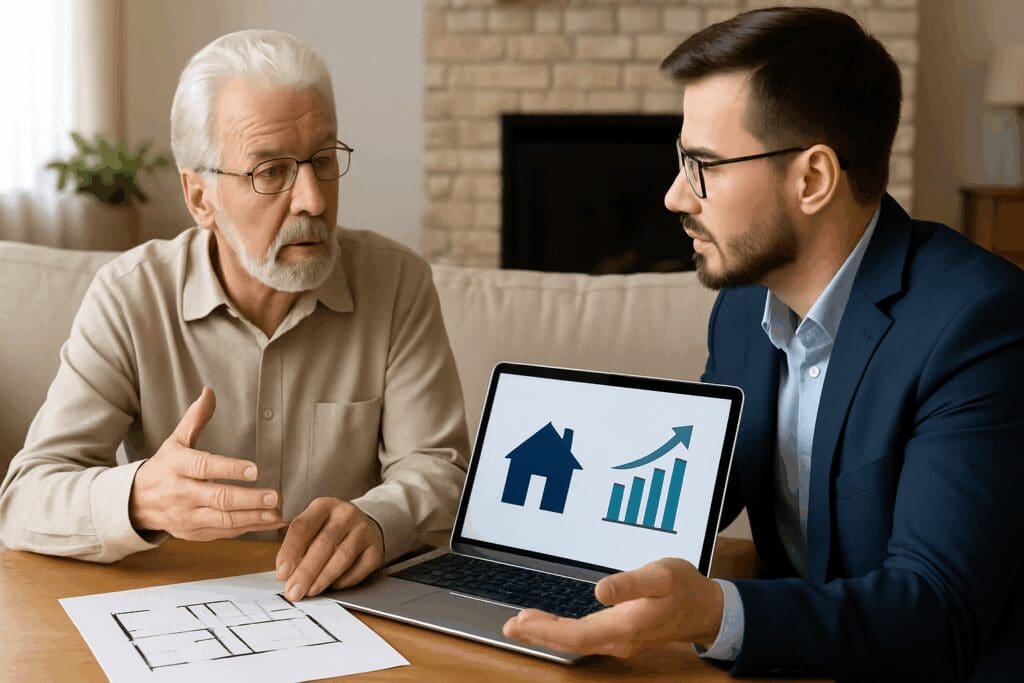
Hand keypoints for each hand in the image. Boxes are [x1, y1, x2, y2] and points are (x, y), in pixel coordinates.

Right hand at [128, 387, 284, 539]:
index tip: (255, 469)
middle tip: (274, 496)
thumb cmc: (165, 467)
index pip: (204, 467)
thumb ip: (195, 419)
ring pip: (222, 520)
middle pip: (217, 498)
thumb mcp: (176, 441)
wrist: (135, 502)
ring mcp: (186, 516)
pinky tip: (268, 523)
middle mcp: (181, 493)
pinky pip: (223, 533)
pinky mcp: (193, 533)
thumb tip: (209, 391)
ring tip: (275, 513)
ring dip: (251, 518)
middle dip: (248, 499)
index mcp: (177, 466)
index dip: (229, 469)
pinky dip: (247, 529)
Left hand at [275, 497, 384, 600]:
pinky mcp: (376, 549)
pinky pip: (359, 569)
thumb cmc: (329, 530)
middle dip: (306, 571)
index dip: (290, 551)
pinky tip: (331, 587)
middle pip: (324, 544)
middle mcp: (346, 514)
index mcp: (323, 506)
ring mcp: (364, 530)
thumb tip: (286, 574)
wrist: (363, 526)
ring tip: (309, 592)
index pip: (303, 527)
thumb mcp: (311, 528)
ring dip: (323, 578)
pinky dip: (343, 581)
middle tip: (293, 591)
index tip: (282, 573)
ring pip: (342, 557)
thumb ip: (297, 547)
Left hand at [503, 558, 723, 657]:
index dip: (547, 630)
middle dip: (539, 634)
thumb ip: (630, 583)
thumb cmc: (683, 588)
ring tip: (521, 625)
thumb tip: (600, 590)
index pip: (577, 635)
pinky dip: (563, 632)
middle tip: (509, 627)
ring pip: (576, 641)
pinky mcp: (621, 635)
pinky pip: (584, 637)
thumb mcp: (659, 576)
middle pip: (571, 642)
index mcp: (625, 627)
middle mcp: (619, 640)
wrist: (706, 607)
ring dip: (548, 633)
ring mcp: (620, 640)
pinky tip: (551, 626)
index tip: (521, 621)